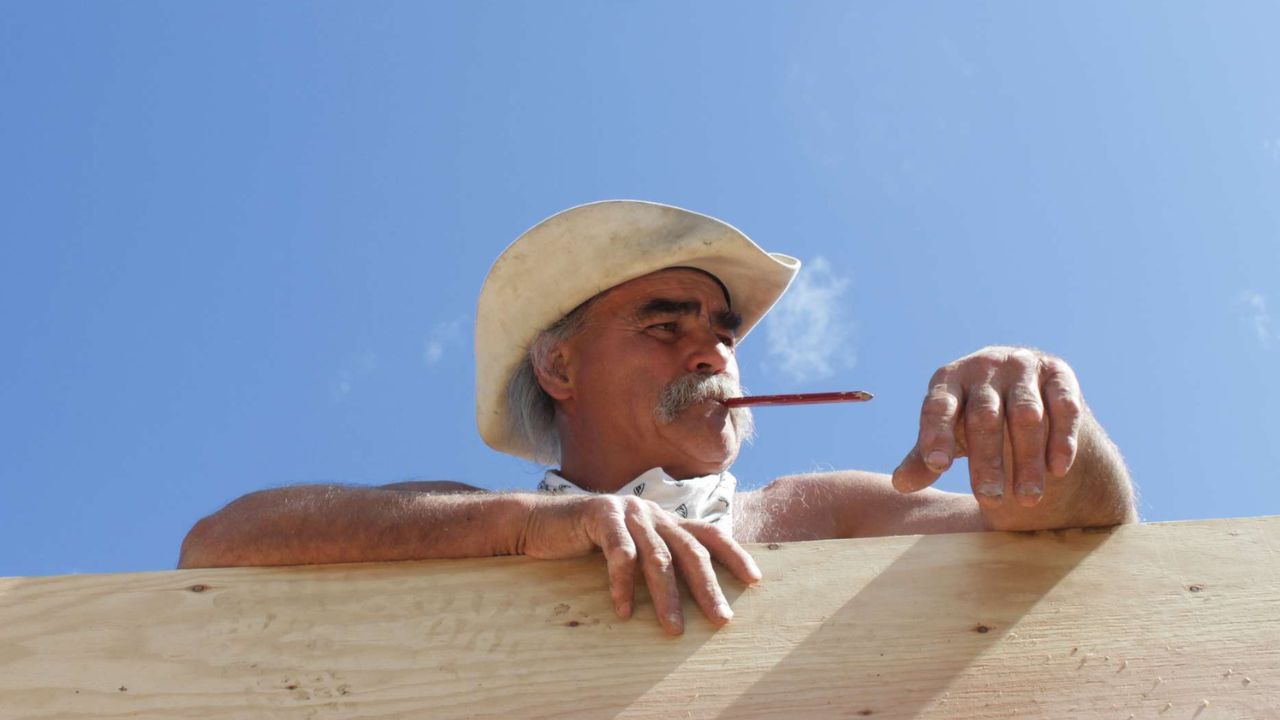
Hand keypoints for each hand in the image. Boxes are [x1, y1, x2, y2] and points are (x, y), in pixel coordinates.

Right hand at [521, 494, 761, 635]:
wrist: (537, 523)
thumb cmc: (584, 544)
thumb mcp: (628, 550)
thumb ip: (654, 561)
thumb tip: (688, 596)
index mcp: (663, 520)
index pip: (708, 534)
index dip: (734, 554)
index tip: (755, 579)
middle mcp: (651, 512)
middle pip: (690, 550)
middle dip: (708, 587)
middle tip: (722, 619)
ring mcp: (627, 511)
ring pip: (657, 556)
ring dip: (667, 596)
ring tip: (674, 628)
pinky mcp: (600, 515)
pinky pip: (619, 553)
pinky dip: (623, 584)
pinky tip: (623, 611)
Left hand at [891, 347, 1084, 506]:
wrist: (1025, 388)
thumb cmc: (975, 419)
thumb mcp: (950, 435)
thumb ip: (926, 457)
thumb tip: (900, 485)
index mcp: (949, 380)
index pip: (938, 407)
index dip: (936, 434)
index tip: (937, 466)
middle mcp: (984, 367)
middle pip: (984, 416)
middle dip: (986, 460)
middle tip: (989, 498)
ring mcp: (1022, 367)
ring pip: (1025, 414)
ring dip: (1027, 459)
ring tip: (1027, 497)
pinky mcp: (1058, 373)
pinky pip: (1063, 407)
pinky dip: (1062, 439)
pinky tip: (1058, 469)